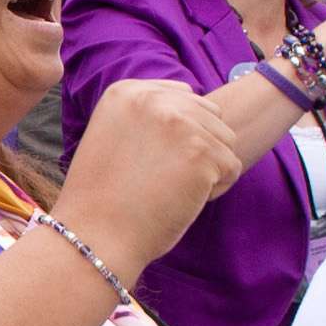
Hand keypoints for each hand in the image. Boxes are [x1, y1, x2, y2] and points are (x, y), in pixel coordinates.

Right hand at [49, 79, 240, 275]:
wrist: (95, 234)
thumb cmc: (103, 195)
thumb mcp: (113, 134)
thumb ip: (149, 114)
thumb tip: (194, 99)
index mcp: (126, 91)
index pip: (185, 97)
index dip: (177, 134)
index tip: (146, 158)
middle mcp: (153, 99)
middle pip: (210, 116)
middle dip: (197, 148)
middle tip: (160, 177)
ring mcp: (179, 123)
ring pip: (225, 141)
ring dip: (208, 168)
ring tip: (169, 187)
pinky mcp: (202, 152)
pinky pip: (231, 167)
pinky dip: (214, 190)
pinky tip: (180, 199)